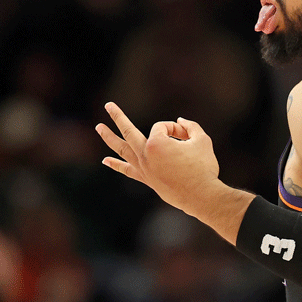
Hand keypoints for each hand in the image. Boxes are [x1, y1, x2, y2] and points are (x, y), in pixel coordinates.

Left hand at [95, 102, 220, 216]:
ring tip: (99, 127)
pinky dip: (116, 165)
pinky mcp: (146, 180)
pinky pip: (127, 170)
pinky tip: (106, 161)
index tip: (188, 137)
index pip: (162, 127)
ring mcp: (143, 168)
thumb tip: (180, 122)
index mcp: (156, 144)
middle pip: (129, 131)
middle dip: (118, 117)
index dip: (176, 129)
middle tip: (108, 105)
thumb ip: (191, 126)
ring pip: (122, 150)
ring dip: (109, 138)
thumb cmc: (202, 167)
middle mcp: (145, 155)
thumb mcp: (202, 140)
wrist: (201, 196)